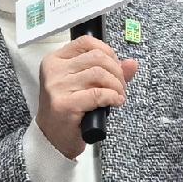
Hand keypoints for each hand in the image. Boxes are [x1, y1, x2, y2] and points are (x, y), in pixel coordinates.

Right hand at [31, 35, 136, 156]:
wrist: (52, 138)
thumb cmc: (68, 111)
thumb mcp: (84, 85)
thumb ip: (108, 72)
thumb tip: (131, 63)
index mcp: (55, 60)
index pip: (86, 42)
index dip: (108, 52)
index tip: (115, 66)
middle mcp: (54, 71)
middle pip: (97, 58)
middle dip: (116, 72)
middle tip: (120, 86)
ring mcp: (57, 87)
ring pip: (99, 74)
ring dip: (116, 86)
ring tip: (118, 96)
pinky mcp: (65, 105)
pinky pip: (98, 94)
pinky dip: (112, 97)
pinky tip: (115, 102)